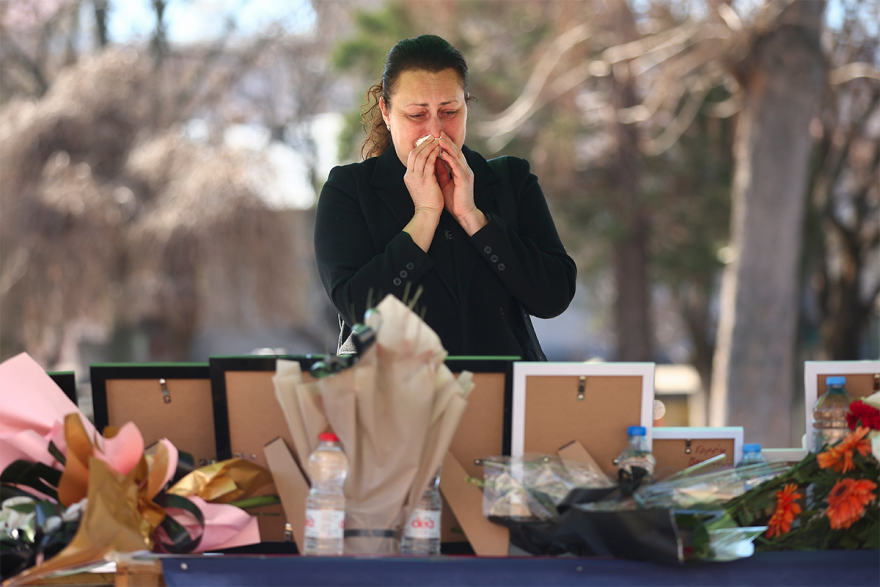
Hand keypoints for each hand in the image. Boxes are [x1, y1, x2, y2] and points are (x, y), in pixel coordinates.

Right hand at [402, 136, 442, 251]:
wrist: (428, 214)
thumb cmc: (427, 201)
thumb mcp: (422, 185)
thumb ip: (423, 173)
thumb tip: (431, 162)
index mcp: (409, 176)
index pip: (411, 157)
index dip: (419, 147)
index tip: (427, 141)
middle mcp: (410, 175)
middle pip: (414, 153)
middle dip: (424, 143)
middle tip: (432, 136)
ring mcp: (417, 177)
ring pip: (421, 155)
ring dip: (430, 146)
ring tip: (437, 140)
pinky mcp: (426, 180)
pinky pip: (429, 162)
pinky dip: (434, 154)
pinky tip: (440, 149)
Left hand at [437, 132, 485, 235]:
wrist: (463, 213)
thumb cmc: (454, 200)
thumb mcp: (445, 183)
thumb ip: (441, 171)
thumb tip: (434, 161)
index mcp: (461, 170)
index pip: (454, 153)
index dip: (447, 144)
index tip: (437, 136)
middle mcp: (465, 170)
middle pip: (457, 151)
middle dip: (448, 141)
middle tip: (439, 132)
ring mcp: (466, 174)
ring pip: (457, 156)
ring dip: (448, 147)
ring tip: (440, 139)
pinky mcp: (464, 180)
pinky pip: (457, 166)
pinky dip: (450, 159)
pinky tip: (443, 153)